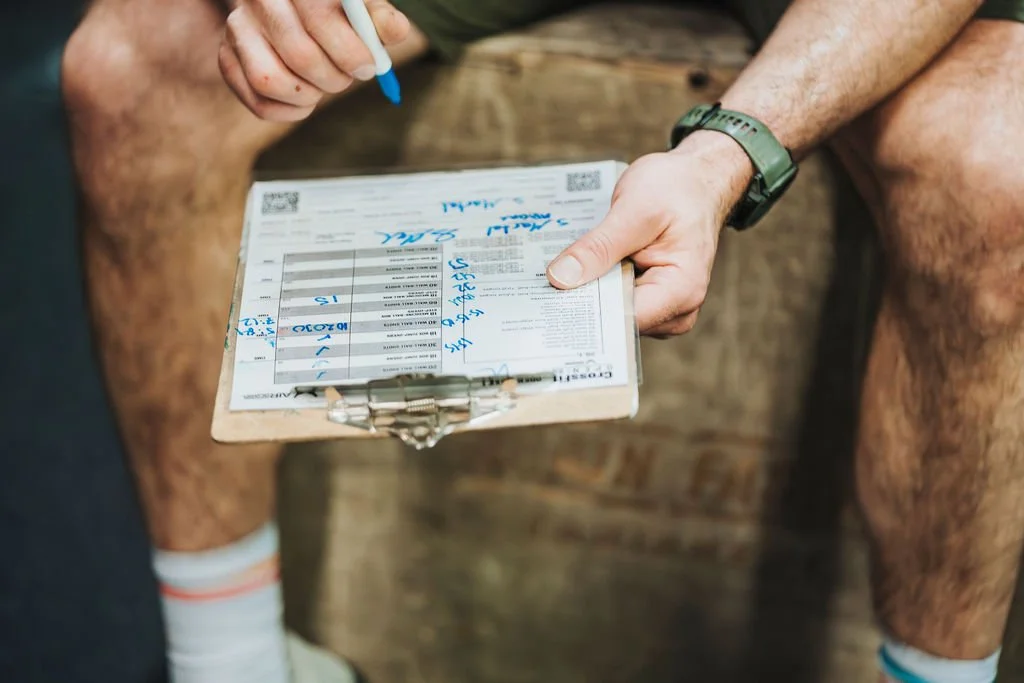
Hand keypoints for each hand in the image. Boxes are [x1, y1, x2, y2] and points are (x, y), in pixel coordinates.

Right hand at [218, 0, 409, 120]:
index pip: (321, 21)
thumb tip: (395, 31)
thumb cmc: (335, 7)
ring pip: (269, 81)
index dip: (352, 53)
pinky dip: (288, 112)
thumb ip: (379, 17)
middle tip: (346, 78)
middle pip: (299, 55)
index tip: (368, 67)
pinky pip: (256, 101)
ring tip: (323, 88)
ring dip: (308, 96)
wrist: (289, 4)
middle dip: (335, 78)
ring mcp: (238, 28)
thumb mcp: (361, 3)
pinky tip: (305, 99)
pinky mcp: (227, 57)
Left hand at [546, 132, 753, 336]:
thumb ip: (599, 247)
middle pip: (615, 322)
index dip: (586, 313)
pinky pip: (612, 302)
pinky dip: (593, 286)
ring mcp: (662, 309)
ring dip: (585, 293)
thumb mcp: (634, 210)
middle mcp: (675, 310)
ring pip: (609, 314)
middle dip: (581, 303)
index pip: (624, 319)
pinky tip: (578, 269)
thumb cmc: (677, 190)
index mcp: (681, 291)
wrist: (694, 181)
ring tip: (563, 269)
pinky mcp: (647, 300)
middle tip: (544, 282)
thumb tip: (560, 278)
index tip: (550, 302)